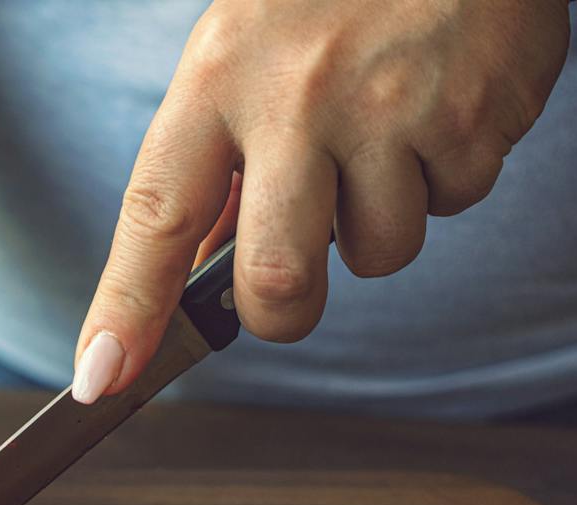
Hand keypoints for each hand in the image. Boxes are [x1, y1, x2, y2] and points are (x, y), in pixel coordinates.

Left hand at [71, 0, 570, 402]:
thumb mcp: (242, 55)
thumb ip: (219, 164)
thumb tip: (197, 275)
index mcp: (217, 77)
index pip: (156, 217)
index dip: (125, 310)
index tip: (103, 378)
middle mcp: (296, 96)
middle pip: (274, 278)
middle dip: (279, 315)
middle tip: (286, 293)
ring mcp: (389, 108)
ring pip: (377, 254)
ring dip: (376, 226)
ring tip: (381, 139)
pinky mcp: (473, 116)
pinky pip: (452, 206)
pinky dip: (443, 178)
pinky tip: (437, 109)